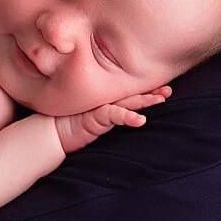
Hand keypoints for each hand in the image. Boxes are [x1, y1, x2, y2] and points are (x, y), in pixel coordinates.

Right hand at [54, 86, 171, 155]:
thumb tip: (117, 114)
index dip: (145, 90)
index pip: (128, 94)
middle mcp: (104, 101)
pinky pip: (115, 115)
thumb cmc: (68, 125)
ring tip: (162, 98)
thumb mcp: (89, 118)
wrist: (51, 132)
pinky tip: (141, 120)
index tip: (163, 87)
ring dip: (146, 100)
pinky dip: (128, 117)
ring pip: (128, 101)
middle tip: (169, 90)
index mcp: (105, 101)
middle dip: (151, 92)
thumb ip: (103, 115)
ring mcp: (101, 107)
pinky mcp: (96, 115)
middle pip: (132, 95)